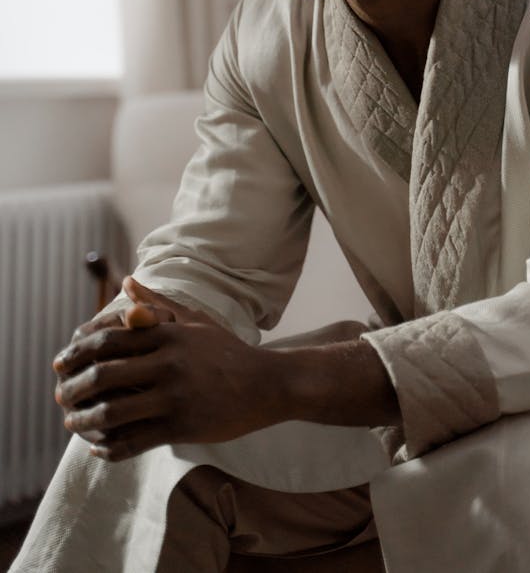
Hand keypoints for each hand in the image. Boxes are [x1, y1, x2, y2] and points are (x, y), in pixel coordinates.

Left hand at [53, 277, 284, 461]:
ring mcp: (175, 396)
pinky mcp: (182, 426)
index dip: (78, 351)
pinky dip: (110, 447)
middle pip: (104, 374)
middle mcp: (168, 362)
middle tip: (60, 395)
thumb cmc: (228, 350)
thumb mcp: (194, 321)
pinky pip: (134, 441)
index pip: (109, 339)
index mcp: (168, 334)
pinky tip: (100, 448)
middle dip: (73, 387)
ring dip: (85, 421)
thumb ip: (156, 304)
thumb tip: (126, 282)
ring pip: (113, 411)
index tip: (61, 363)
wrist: (267, 383)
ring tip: (73, 423)